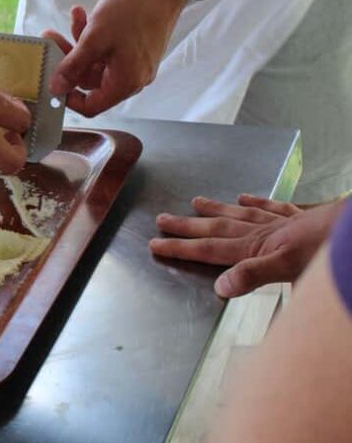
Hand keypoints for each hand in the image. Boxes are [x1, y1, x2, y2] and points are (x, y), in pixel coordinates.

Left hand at [48, 0, 204, 116]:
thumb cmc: (134, 9)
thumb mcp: (94, 39)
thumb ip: (73, 66)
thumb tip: (57, 88)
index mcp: (125, 82)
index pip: (92, 106)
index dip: (68, 97)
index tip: (53, 80)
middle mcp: (132, 77)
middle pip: (90, 81)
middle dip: (69, 58)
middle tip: (52, 38)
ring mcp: (135, 62)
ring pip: (96, 61)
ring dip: (79, 41)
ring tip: (73, 18)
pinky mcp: (135, 48)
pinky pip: (107, 49)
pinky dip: (94, 35)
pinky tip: (83, 14)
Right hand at [149, 194, 344, 297]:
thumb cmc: (326, 254)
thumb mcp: (289, 270)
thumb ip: (253, 276)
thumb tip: (219, 285)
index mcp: (256, 249)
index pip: (210, 250)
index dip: (181, 248)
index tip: (155, 245)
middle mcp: (263, 232)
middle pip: (218, 229)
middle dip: (188, 227)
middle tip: (162, 220)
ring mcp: (282, 222)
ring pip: (241, 214)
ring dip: (216, 210)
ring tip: (195, 202)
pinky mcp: (302, 218)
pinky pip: (274, 207)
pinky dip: (257, 202)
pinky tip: (246, 197)